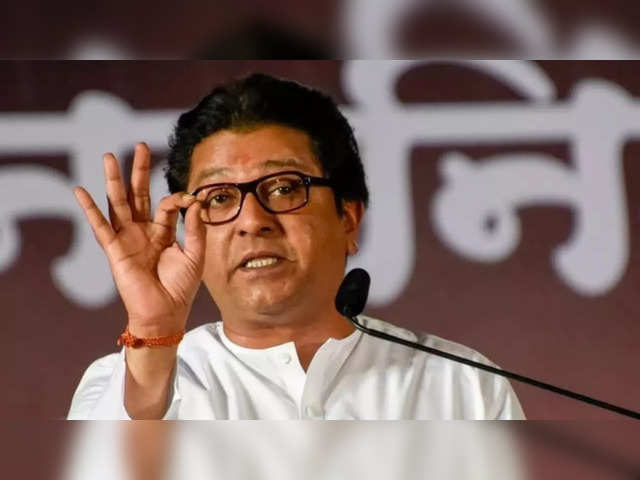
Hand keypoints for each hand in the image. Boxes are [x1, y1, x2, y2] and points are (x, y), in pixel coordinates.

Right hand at [73, 143, 205, 337]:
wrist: (166, 313)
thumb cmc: (181, 287)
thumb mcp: (195, 254)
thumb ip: (197, 228)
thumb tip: (197, 201)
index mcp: (162, 232)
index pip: (167, 206)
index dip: (178, 199)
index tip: (190, 199)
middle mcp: (143, 232)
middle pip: (139, 195)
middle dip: (139, 171)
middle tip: (141, 145)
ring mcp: (127, 239)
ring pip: (119, 204)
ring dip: (114, 181)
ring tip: (109, 157)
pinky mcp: (115, 250)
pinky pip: (101, 227)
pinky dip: (90, 209)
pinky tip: (80, 191)